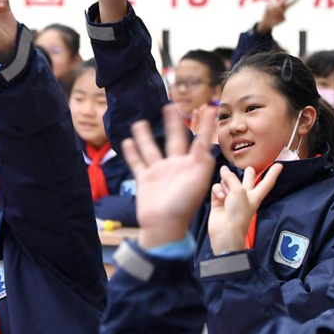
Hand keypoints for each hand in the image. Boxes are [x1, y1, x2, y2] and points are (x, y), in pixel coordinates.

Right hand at [122, 104, 215, 249]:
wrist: (164, 226)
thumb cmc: (184, 205)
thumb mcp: (198, 180)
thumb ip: (201, 159)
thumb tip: (205, 141)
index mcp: (192, 165)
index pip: (199, 140)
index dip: (204, 126)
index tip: (207, 108)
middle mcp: (176, 166)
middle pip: (174, 139)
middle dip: (173, 123)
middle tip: (171, 106)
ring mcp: (159, 172)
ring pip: (151, 148)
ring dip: (146, 136)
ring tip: (140, 121)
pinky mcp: (145, 180)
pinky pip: (137, 163)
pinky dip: (131, 153)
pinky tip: (127, 141)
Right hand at [208, 164, 282, 254]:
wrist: (225, 231)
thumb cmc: (238, 213)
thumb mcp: (238, 191)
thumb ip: (231, 178)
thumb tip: (223, 170)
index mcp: (255, 195)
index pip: (266, 182)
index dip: (273, 173)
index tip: (280, 165)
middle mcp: (244, 195)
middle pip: (247, 180)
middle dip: (248, 173)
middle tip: (249, 168)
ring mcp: (231, 198)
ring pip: (228, 181)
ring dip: (226, 182)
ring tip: (226, 192)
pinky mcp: (219, 200)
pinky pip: (218, 188)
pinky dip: (218, 190)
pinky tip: (220, 197)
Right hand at [256, 0, 300, 33]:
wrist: (267, 22)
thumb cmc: (275, 20)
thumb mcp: (281, 19)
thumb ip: (282, 16)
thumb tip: (280, 12)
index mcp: (284, 8)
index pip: (291, 3)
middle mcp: (280, 5)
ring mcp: (274, 5)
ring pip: (277, 9)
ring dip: (275, 15)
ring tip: (273, 17)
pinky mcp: (268, 5)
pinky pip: (271, 10)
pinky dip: (271, 14)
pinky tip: (269, 15)